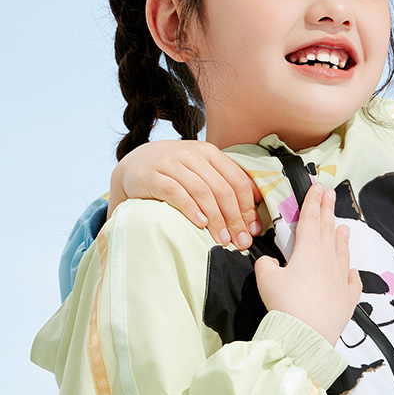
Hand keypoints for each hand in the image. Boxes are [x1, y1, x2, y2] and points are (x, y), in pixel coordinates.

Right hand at [108, 139, 262, 248]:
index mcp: (209, 153)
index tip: (253, 230)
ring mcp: (171, 163)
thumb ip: (225, 181)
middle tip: (240, 241)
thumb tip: (258, 201)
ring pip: (202, 192)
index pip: (237, 181)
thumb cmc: (174, 172)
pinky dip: (191, 209)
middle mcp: (192, 154)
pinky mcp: (152, 175)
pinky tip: (200, 223)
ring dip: (216, 219)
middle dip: (235, 219)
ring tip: (223, 239)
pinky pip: (176, 193)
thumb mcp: (201, 171)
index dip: (248, 208)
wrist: (135, 164)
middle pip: (222, 189)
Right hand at [255, 183, 361, 345]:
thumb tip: (270, 263)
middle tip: (330, 194)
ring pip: (342, 252)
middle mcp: (328, 260)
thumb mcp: (266, 279)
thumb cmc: (285, 304)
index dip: (312, 202)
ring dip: (341, 237)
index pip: (310, 219)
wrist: (306, 334)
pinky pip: (352, 282)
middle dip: (328, 210)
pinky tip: (351, 271)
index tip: (317, 187)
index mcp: (309, 250)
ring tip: (343, 227)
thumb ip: (266, 265)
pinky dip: (351, 274)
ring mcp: (340, 279)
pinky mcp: (347, 299)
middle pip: (328, 230)